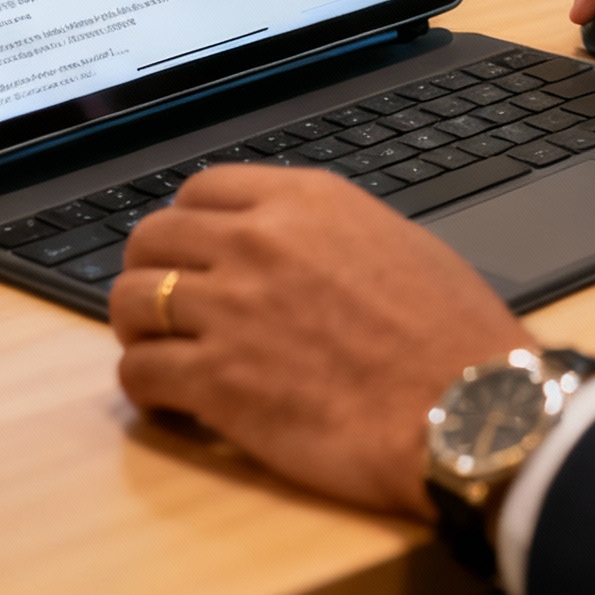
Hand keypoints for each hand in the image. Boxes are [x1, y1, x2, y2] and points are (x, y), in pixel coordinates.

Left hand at [112, 165, 531, 515]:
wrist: (465, 405)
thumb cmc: (449, 331)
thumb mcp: (394, 239)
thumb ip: (326, 232)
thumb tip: (294, 245)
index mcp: (305, 200)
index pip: (202, 188)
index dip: (188, 222)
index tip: (192, 249)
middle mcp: (258, 242)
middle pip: (152, 237)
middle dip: (150, 268)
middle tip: (165, 301)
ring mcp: (231, 310)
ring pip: (129, 300)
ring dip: (136, 326)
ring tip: (159, 349)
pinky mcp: (218, 382)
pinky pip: (139, 372)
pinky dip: (145, 388)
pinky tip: (170, 401)